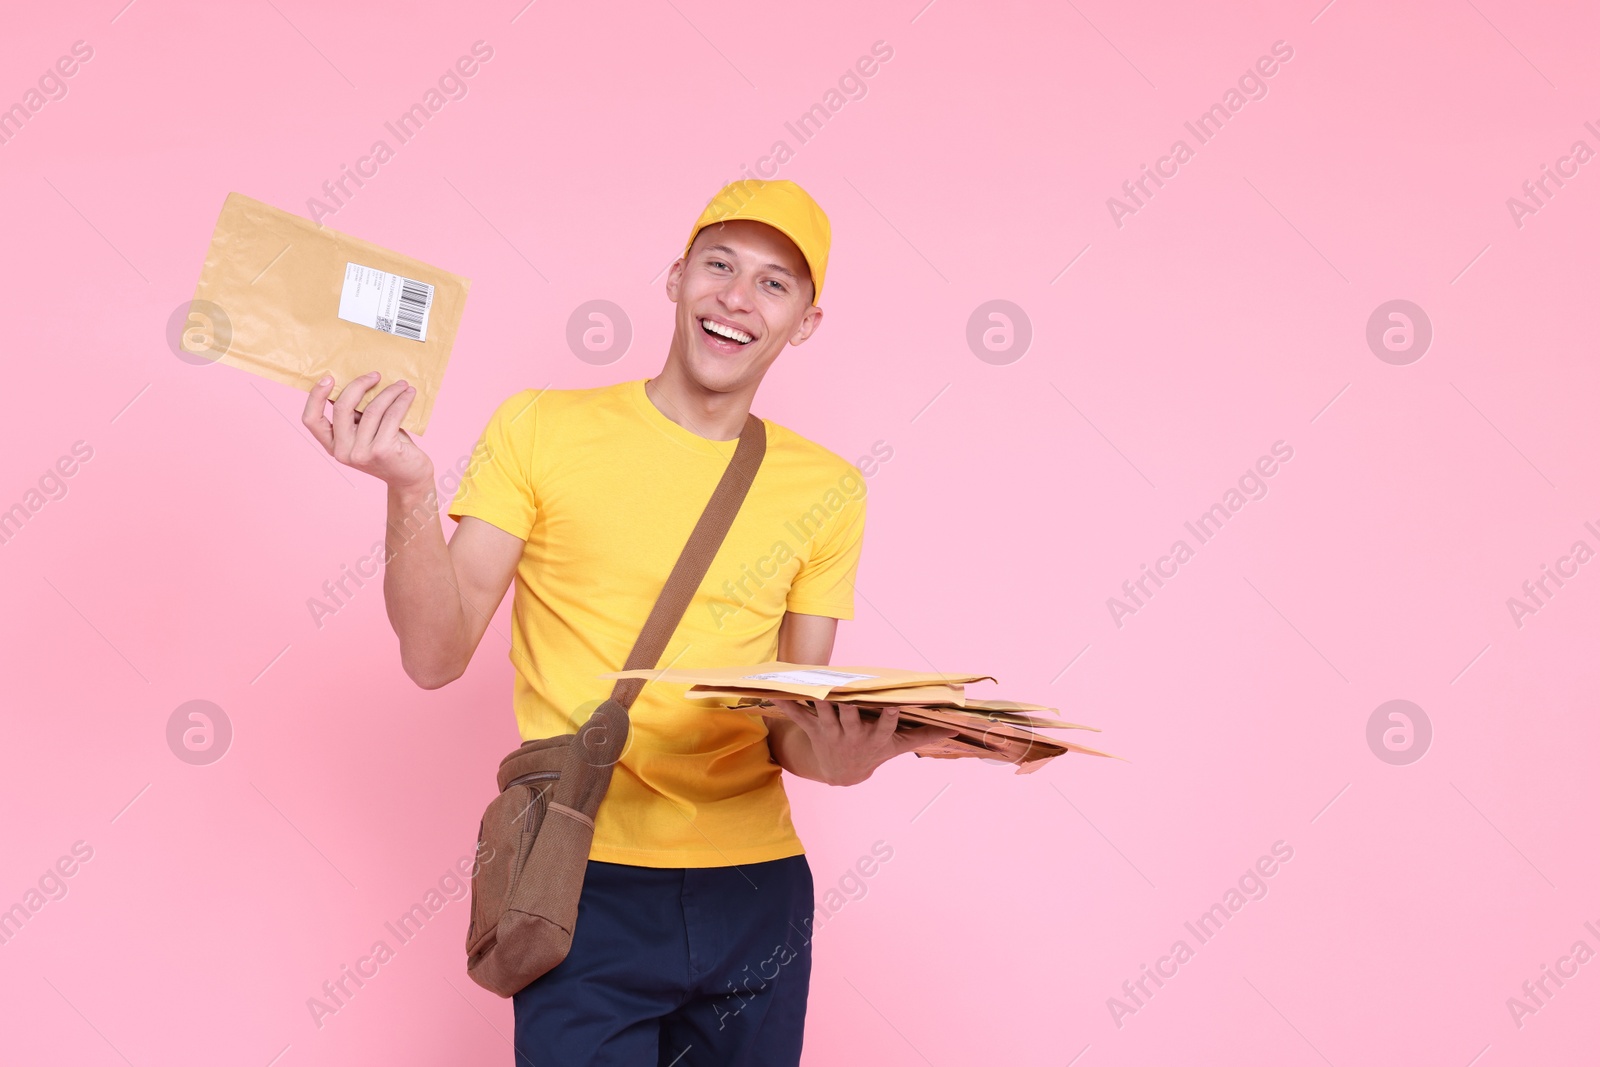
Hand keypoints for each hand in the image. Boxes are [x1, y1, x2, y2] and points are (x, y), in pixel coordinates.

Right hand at [303, 371, 432, 492]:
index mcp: (332, 446)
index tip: (329, 377)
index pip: (311, 420)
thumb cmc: (388, 449)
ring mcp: (362, 453)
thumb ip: (355, 416)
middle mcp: (343, 452)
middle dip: (358, 384)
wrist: (409, 478)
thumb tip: (353, 382)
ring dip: (389, 392)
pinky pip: (391, 416)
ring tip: (401, 385)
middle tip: (375, 375)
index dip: (315, 396)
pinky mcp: (383, 450)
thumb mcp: (365, 434)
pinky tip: (409, 394)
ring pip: (372, 409)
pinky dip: (401, 401)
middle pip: (342, 407)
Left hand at [769, 699, 957, 786]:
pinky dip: (787, 705)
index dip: (889, 717)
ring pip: (824, 715)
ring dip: (818, 703)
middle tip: (848, 693)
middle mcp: (853, 735)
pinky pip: (799, 717)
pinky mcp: (813, 730)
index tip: (893, 705)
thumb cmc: (875, 752)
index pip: (885, 727)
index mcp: (876, 738)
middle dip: (849, 708)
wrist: (842, 774)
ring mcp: (831, 733)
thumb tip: (954, 728)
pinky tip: (776, 694)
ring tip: (812, 688)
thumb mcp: (900, 747)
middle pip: (851, 719)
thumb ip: (925, 736)